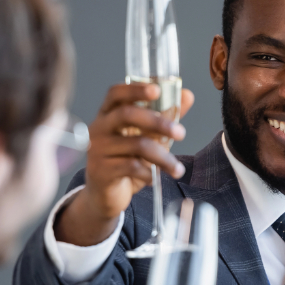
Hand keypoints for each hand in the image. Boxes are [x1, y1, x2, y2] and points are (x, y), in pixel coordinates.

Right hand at [56, 82, 195, 245]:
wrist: (105, 195)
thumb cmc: (125, 160)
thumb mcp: (147, 137)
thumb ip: (165, 116)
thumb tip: (187, 95)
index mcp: (108, 114)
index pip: (116, 93)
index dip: (135, 89)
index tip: (157, 90)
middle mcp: (98, 128)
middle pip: (127, 114)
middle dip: (158, 122)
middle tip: (181, 133)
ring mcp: (97, 149)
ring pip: (136, 145)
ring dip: (163, 158)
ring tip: (178, 169)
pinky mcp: (101, 170)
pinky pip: (131, 167)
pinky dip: (148, 173)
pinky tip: (154, 178)